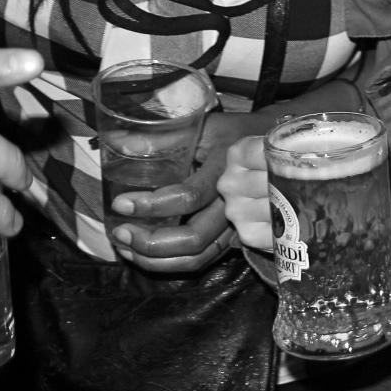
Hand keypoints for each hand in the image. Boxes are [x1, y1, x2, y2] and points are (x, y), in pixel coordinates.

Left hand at [110, 109, 263, 273]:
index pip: (189, 197)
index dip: (153, 205)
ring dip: (156, 260)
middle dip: (151, 243)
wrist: (273, 150)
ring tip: (125, 247)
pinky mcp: (231, 238)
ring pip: (197, 257)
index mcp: (225, 172)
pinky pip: (202, 260)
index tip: (121, 202)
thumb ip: (165, 136)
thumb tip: (117, 142)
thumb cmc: (233, 133)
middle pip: (194, 238)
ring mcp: (235, 225)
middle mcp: (234, 204)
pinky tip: (144, 254)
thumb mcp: (203, 126)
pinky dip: (170, 264)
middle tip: (119, 232)